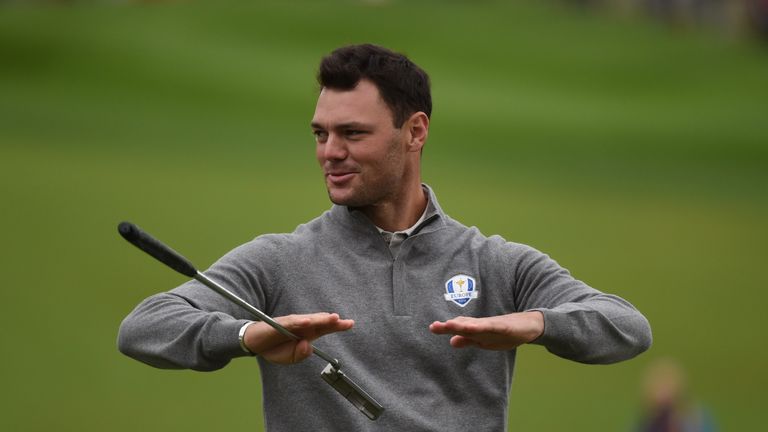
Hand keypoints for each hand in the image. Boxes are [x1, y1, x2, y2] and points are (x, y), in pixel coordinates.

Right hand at [244, 312, 353, 363]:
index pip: (325, 328)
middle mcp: (302, 326)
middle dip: (331, 321)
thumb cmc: (274, 348)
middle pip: (319, 322)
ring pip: (308, 320)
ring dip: (320, 319)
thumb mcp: (289, 358)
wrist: (254, 343)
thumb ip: (300, 354)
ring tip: (332, 318)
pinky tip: (308, 321)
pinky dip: (300, 321)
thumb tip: (307, 345)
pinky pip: (291, 322)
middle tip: (342, 320)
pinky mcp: (279, 324)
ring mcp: (291, 323)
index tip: (350, 323)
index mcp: (307, 333)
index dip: (337, 325)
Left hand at [428, 311, 543, 349]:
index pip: (460, 328)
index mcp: (478, 330)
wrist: (530, 325)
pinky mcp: (505, 327)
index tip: (433, 327)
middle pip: (464, 324)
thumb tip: (451, 342)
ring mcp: (494, 325)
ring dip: (463, 325)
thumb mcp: (485, 340)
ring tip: (450, 325)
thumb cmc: (507, 332)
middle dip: (451, 326)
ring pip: (476, 325)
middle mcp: (483, 325)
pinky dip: (484, 327)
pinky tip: (475, 327)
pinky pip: (493, 327)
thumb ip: (469, 340)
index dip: (446, 328)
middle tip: (435, 326)